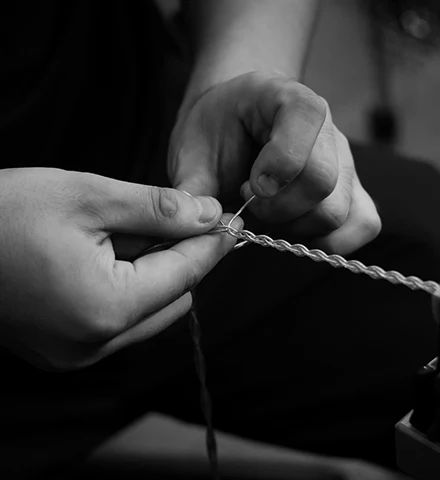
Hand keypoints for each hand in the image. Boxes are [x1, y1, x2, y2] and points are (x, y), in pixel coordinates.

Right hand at [0, 168, 240, 370]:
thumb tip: (208, 215)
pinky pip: (118, 319)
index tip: (229, 222)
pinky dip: (129, 286)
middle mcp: (94, 344)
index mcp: (105, 308)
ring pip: (146, 310)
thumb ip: (157, 210)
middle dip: (181, 256)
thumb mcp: (87, 197)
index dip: (210, 245)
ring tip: (131, 231)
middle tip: (180, 218)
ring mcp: (76, 353)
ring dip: (154, 270)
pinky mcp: (63, 349)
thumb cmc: (2, 213)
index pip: (183, 275)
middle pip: (169, 296)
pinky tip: (110, 254)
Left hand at [168, 71, 380, 254]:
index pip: (305, 125)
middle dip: (277, 208)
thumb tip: (200, 230)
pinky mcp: (351, 191)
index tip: (244, 187)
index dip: (274, 169)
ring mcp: (344, 161)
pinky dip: (329, 239)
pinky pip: (363, 223)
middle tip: (250, 203)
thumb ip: (191, 190)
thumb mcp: (192, 152)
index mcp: (289, 100)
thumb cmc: (216, 133)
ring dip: (296, 225)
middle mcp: (327, 129)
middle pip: (321, 182)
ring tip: (270, 213)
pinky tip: (295, 229)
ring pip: (339, 210)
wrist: (235, 124)